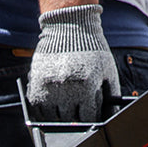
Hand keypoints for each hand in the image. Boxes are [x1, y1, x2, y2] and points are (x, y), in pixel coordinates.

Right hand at [26, 3, 118, 122]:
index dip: (91, 119)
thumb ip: (112, 93)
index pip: (88, 118)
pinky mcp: (36, 83)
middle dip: (76, 118)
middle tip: (77, 111)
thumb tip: (111, 116)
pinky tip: (51, 103)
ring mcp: (49, 87)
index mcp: (87, 86)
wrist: (69, 27)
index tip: (90, 115)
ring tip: (65, 106)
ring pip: (52, 118)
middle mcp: (67, 88)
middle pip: (70, 120)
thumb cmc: (91, 49)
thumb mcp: (107, 70)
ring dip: (59, 116)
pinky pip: (37, 109)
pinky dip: (43, 110)